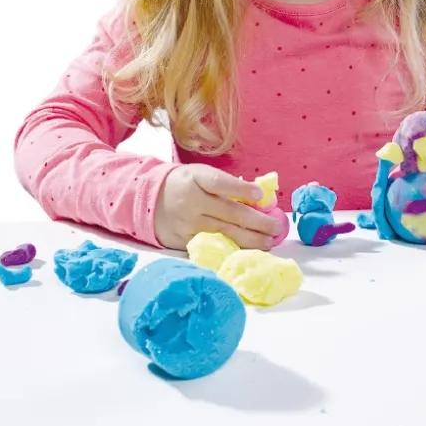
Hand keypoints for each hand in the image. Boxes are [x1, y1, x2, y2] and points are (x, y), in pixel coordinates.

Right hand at [154, 165, 281, 251]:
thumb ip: (224, 183)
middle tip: (276, 227)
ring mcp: (189, 224)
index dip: (240, 189)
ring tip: (269, 241)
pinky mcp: (187, 241)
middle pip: (229, 212)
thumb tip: (256, 196)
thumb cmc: (183, 184)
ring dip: (251, 239)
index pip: (219, 182)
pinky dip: (234, 249)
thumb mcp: (199, 174)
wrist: (149, 202)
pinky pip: (214, 246)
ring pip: (225, 233)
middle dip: (257, 221)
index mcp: (195, 179)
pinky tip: (249, 251)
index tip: (260, 195)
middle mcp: (192, 202)